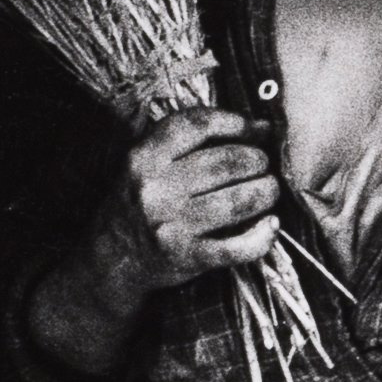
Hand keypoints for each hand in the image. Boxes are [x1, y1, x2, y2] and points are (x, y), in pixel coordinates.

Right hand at [109, 107, 278, 291]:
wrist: (111, 258)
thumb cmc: (138, 202)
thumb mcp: (146, 162)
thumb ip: (190, 142)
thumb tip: (260, 127)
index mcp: (144, 157)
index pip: (199, 125)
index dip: (237, 123)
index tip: (257, 130)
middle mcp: (156, 189)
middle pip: (227, 162)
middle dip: (257, 160)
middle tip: (263, 165)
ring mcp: (172, 225)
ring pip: (239, 200)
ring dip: (266, 192)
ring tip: (269, 190)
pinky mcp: (188, 256)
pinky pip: (237, 247)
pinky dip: (262, 236)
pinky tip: (270, 225)